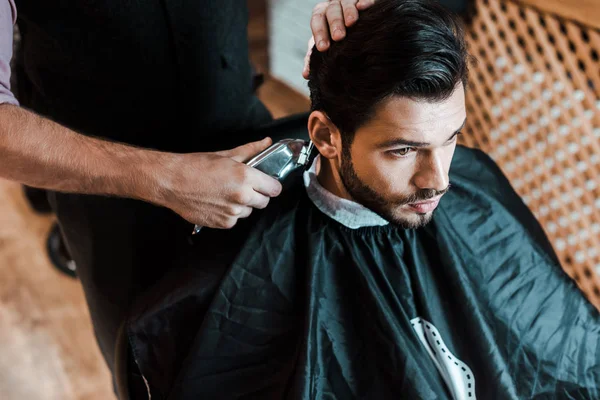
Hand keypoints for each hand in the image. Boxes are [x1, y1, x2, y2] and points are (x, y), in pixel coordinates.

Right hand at [153, 138, 281, 228]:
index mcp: (245, 177)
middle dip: (257, 195)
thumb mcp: (226, 155)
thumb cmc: (195, 166)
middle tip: (243, 187)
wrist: (171, 182)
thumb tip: (266, 142)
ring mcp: (232, 212)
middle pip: (264, 202)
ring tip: (225, 193)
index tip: (266, 184)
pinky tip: (217, 202)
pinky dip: (229, 213)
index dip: (271, 186)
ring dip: (242, 205)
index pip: (274, 189)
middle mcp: (242, 196)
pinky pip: (234, 219)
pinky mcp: (223, 223)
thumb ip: (250, 150)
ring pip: (248, 211)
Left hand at [303, 0, 375, 78]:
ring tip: (351, 23)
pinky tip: (364, 7)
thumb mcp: (325, 44)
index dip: (319, 33)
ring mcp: (348, 2)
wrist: (354, 24)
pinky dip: (364, 2)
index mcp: (321, 16)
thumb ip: (314, 57)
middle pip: (331, 11)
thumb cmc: (336, 38)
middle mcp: (333, 6)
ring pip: (346, 3)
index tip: (323, 48)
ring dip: (348, 12)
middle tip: (338, 37)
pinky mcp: (363, 0)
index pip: (317, 21)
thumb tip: (306, 74)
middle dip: (334, 23)